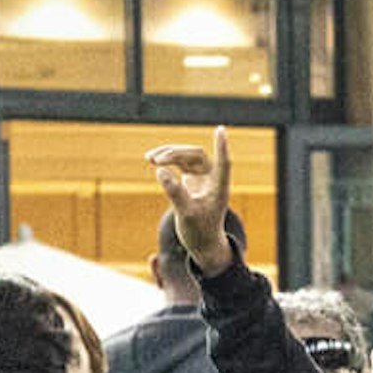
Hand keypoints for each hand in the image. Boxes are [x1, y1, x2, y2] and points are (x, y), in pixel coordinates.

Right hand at [146, 132, 236, 278]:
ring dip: (169, 154)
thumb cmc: (200, 231)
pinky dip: (167, 161)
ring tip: (149, 158)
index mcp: (219, 187)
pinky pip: (180, 163)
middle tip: (155, 160)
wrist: (201, 242)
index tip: (220, 129)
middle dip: (175, 154)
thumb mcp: (186, 214)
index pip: (224, 162)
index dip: (221, 146)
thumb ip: (175, 193)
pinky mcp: (192, 180)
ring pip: (186, 157)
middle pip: (196, 155)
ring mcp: (202, 178)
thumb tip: (160, 170)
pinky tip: (152, 161)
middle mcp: (213, 179)